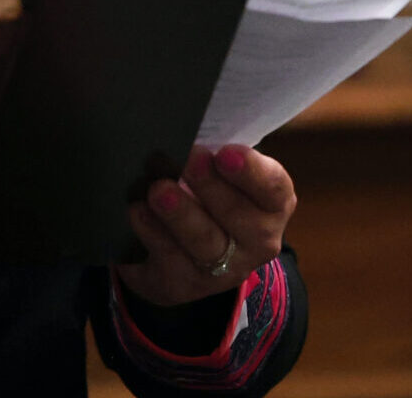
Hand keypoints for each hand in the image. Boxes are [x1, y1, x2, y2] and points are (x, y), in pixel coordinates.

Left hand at [116, 144, 296, 307]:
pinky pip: (168, 261)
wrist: (184, 252)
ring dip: (181, 215)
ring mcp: (222, 270)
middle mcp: (257, 242)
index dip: (252, 172)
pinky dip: (152, 234)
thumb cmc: (207, 194)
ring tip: (158, 190)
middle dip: (212, 188)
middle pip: (239, 218)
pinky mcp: (183, 286)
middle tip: (189, 160)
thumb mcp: (221, 172)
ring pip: (205, 244)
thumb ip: (216, 153)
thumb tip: (188, 124)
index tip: (225, 153)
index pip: (273, 189)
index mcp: (272, 205)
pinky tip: (137, 212)